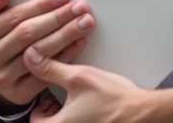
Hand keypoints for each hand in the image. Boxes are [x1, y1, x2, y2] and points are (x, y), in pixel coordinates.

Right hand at [0, 0, 95, 107]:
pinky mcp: (18, 93)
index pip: (14, 17)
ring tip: (84, 22)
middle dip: (57, 18)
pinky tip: (78, 42)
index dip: (40, 5)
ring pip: (39, 53)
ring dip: (66, 36)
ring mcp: (1, 79)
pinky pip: (46, 73)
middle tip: (79, 7)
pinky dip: (66, 56)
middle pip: (28, 34)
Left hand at [23, 47, 172, 122]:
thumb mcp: (78, 77)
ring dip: (64, 109)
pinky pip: (75, 122)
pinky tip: (87, 101)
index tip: (50, 88)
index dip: (41, 99)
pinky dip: (76, 114)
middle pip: (47, 121)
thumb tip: (31, 57)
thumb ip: (50, 68)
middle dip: (53, 105)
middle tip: (64, 89)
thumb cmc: (113, 100)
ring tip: (77, 93)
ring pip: (62, 122)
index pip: (34, 118)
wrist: (142, 112)